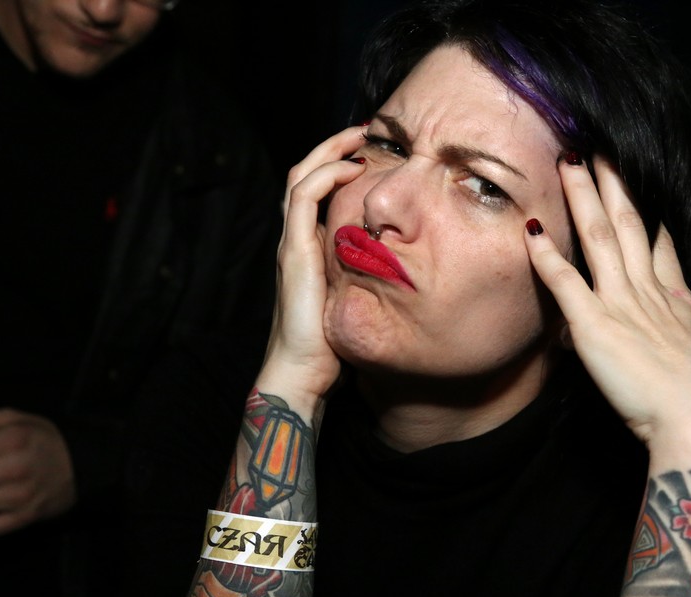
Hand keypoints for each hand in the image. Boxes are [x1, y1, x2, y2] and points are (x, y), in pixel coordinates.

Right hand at [257, 126, 368, 410]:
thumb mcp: (354, 300)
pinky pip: (304, 197)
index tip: (368, 154)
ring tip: (357, 137)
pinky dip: (326, 175)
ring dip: (328, 151)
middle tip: (362, 131)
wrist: (301, 372)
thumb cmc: (330, 345)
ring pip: (299, 177)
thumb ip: (365, 278)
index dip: (337, 167)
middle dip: (332, 147)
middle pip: (302, 175)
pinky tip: (352, 169)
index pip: (314, 193)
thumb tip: (399, 268)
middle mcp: (295, 241)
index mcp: (307, 249)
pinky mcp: (294, 251)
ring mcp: (291, 244)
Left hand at [524, 155, 690, 465]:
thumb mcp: (688, 359)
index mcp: (673, 299)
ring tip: (568, 161)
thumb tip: (645, 336)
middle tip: (597, 147)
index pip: (656, 241)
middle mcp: (648, 292)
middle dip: (613, 183)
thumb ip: (664, 339)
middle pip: (631, 223)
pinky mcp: (595, 327)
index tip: (636, 177)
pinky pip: (566, 282)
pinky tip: (531, 228)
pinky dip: (546, 254)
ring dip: (582, 197)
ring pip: (601, 236)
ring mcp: (622, 304)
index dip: (645, 205)